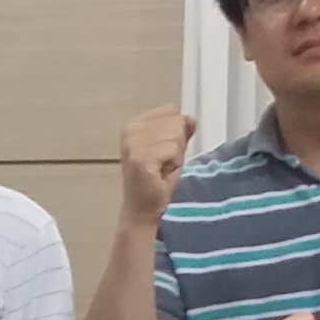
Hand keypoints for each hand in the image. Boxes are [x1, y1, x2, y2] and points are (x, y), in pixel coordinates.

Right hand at [118, 106, 198, 224]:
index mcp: (133, 125)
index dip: (174, 131)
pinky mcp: (141, 159)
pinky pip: (173, 150)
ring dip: (175, 156)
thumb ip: (180, 130)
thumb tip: (190, 118)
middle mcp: (130, 131)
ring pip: (176, 135)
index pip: (171, 110)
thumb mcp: (171, 149)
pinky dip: (173, 164)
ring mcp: (134, 145)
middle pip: (175, 122)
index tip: (163, 151)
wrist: (142, 209)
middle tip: (164, 163)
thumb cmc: (155, 181)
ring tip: (163, 169)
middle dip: (176, 144)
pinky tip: (162, 174)